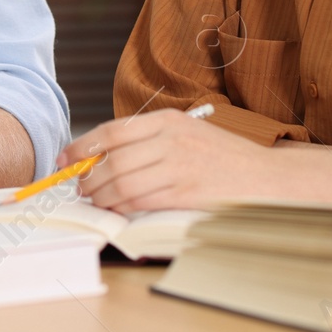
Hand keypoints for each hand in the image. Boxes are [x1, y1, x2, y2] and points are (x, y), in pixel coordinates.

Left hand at [57, 110, 285, 212]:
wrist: (267, 178)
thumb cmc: (224, 158)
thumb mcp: (189, 134)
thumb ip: (151, 141)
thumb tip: (105, 157)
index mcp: (169, 121)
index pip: (112, 131)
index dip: (82, 146)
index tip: (65, 159)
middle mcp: (172, 140)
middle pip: (113, 159)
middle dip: (88, 177)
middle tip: (79, 187)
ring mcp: (179, 166)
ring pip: (123, 182)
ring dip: (102, 196)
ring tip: (95, 201)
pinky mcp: (186, 193)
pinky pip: (142, 201)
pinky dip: (122, 208)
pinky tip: (117, 211)